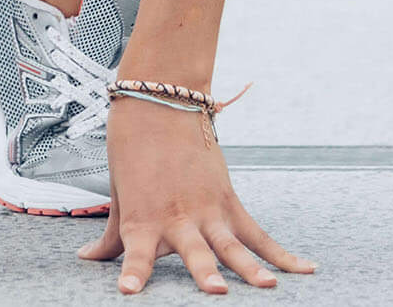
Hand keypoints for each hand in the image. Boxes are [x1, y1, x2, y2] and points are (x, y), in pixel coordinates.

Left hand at [84, 97, 315, 293]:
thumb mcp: (119, 193)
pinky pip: (258, 233)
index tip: (129, 292)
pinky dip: (282, 254)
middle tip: (217, 291)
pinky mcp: (228, 200)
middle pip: (195, 250)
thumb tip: (87, 257)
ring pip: (232, 244)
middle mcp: (178, 218)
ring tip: (267, 286)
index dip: (133, 273)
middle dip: (205, 271)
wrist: (158, 103)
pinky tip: (305, 269)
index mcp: (143, 219)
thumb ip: (112, 234)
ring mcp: (207, 210)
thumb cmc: (132, 150)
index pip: (136, 254)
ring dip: (249, 267)